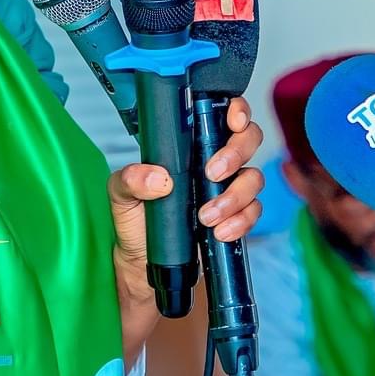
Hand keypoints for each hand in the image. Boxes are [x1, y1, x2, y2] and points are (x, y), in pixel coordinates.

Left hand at [108, 97, 265, 350]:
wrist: (145, 264)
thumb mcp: (121, 196)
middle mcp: (214, 162)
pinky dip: (240, 222)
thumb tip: (159, 179)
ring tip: (206, 216)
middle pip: (249, 139)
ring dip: (234, 196)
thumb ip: (130, 179)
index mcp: (190, 146)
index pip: (222, 114)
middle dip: (236, 153)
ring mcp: (229, 188)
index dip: (237, 110)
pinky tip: (219, 232)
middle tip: (212, 172)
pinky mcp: (237, 216)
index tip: (232, 121)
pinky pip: (254, 211)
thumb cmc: (136, 221)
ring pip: (253, 178)